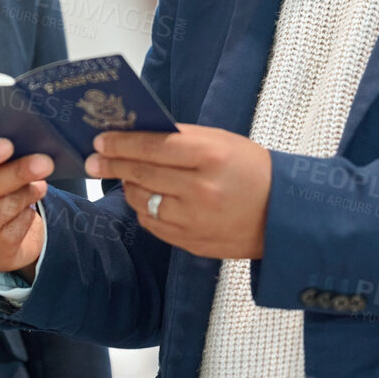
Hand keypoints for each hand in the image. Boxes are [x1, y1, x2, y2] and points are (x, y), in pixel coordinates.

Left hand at [87, 123, 270, 259]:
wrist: (285, 216)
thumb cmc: (252, 170)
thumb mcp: (223, 142)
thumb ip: (182, 138)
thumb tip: (137, 134)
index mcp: (210, 156)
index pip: (153, 147)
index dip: (121, 144)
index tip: (100, 141)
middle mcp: (201, 190)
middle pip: (142, 174)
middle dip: (112, 165)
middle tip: (93, 160)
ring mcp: (196, 221)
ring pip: (142, 201)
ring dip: (127, 187)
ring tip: (123, 176)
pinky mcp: (192, 243)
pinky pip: (154, 224)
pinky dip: (143, 209)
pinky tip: (144, 198)